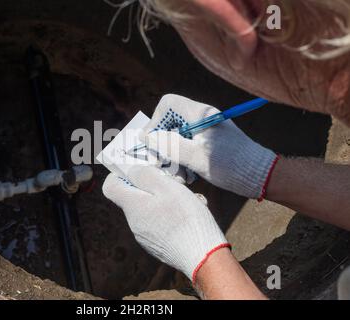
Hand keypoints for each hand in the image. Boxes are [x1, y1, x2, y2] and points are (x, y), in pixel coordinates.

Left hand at [102, 165, 229, 281]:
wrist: (201, 256)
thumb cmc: (185, 218)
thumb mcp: (166, 186)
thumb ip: (145, 174)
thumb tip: (131, 170)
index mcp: (132, 206)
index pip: (110, 187)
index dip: (120, 174)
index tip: (138, 169)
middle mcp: (134, 223)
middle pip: (135, 196)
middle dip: (152, 185)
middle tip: (174, 182)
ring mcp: (145, 236)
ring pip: (150, 209)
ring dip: (166, 200)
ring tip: (189, 199)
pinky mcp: (158, 245)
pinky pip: (160, 223)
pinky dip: (172, 215)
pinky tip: (191, 214)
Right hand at [141, 94, 277, 198]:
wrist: (261, 175)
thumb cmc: (231, 165)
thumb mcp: (196, 157)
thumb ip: (169, 145)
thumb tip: (146, 137)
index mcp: (200, 114)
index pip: (168, 104)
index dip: (155, 122)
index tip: (153, 143)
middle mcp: (201, 118)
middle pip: (169, 122)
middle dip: (162, 143)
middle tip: (162, 163)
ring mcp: (205, 131)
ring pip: (176, 137)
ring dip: (172, 156)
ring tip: (179, 175)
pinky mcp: (209, 143)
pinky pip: (187, 146)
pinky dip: (183, 160)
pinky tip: (188, 176)